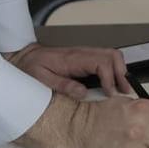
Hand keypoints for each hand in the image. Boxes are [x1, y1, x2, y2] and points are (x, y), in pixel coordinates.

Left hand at [6, 42, 132, 98]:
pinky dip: (113, 70)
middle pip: (112, 55)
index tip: (109, 94)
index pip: (101, 63)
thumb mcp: (42, 78)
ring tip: (121, 90)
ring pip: (112, 56)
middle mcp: (82, 53)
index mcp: (73, 58)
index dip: (109, 78)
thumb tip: (83, 92)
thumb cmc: (32, 67)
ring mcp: (85, 54)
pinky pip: (105, 60)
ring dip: (120, 71)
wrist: (25, 56)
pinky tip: (112, 84)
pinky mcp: (85, 58)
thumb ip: (62, 85)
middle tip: (123, 92)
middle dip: (121, 73)